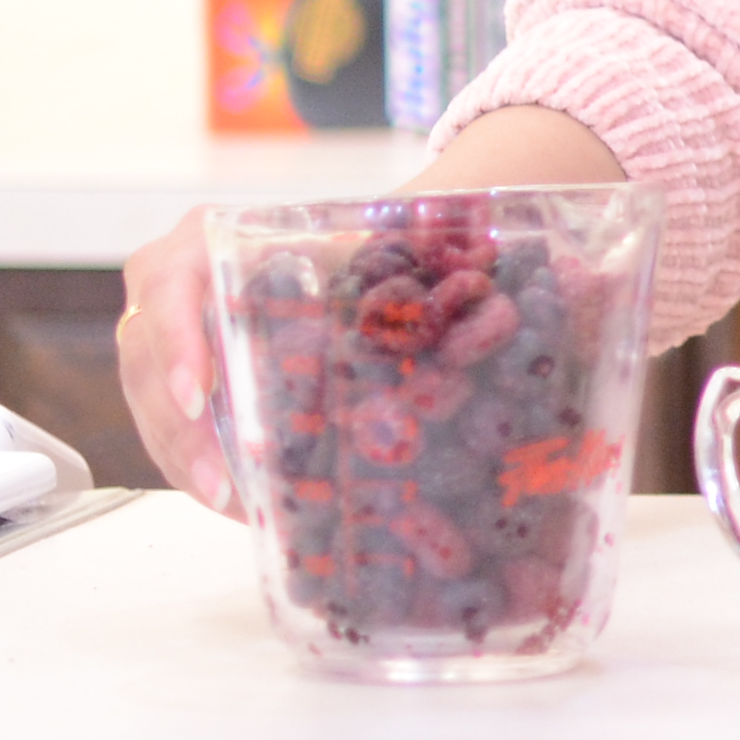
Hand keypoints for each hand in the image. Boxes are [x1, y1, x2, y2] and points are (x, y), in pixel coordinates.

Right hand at [114, 107, 624, 515]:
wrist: (399, 244)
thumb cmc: (410, 244)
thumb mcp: (432, 243)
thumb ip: (489, 259)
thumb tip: (591, 281)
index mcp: (235, 229)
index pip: (173, 273)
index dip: (177, 333)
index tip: (205, 392)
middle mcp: (195, 271)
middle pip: (148, 344)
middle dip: (175, 424)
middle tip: (228, 490)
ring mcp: (186, 324)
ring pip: (154, 387)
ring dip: (184, 452)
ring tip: (243, 509)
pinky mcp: (196, 373)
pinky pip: (174, 418)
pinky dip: (199, 460)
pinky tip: (250, 503)